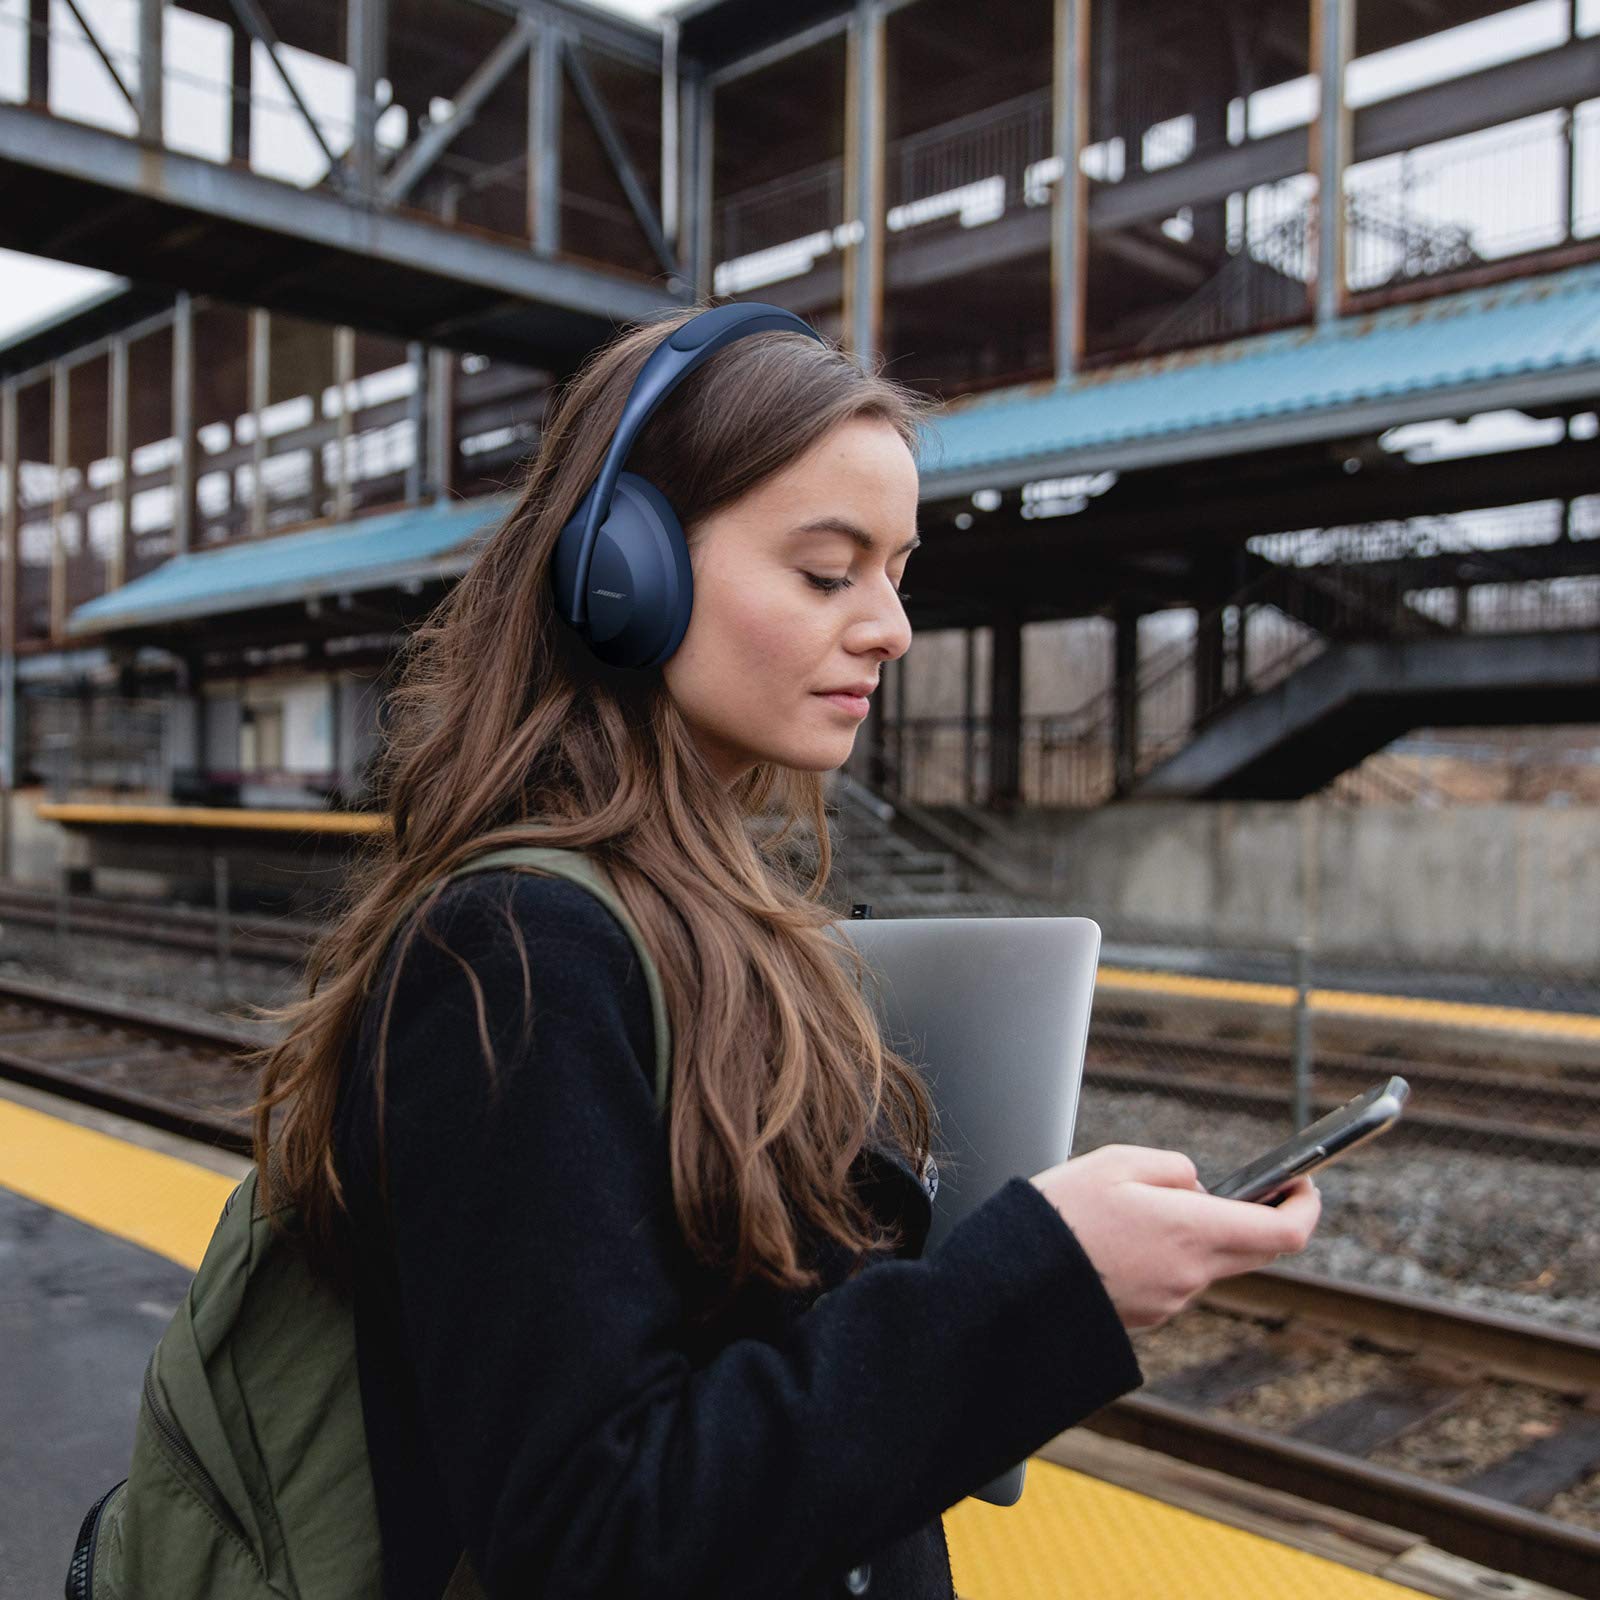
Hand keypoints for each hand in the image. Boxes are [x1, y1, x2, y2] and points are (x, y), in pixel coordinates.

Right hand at [1028, 1144, 1320, 1330]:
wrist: (1012, 1282)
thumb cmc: (1060, 1216)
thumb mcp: (1116, 1162)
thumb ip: (1172, 1168)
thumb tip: (1199, 1187)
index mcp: (1192, 1232)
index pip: (1284, 1232)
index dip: (1305, 1206)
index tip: (1304, 1183)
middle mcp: (1192, 1275)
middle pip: (1255, 1250)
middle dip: (1259, 1216)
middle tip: (1248, 1186)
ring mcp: (1171, 1301)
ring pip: (1210, 1261)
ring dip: (1200, 1233)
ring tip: (1149, 1205)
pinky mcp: (1148, 1316)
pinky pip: (1176, 1278)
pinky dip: (1169, 1254)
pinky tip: (1127, 1236)